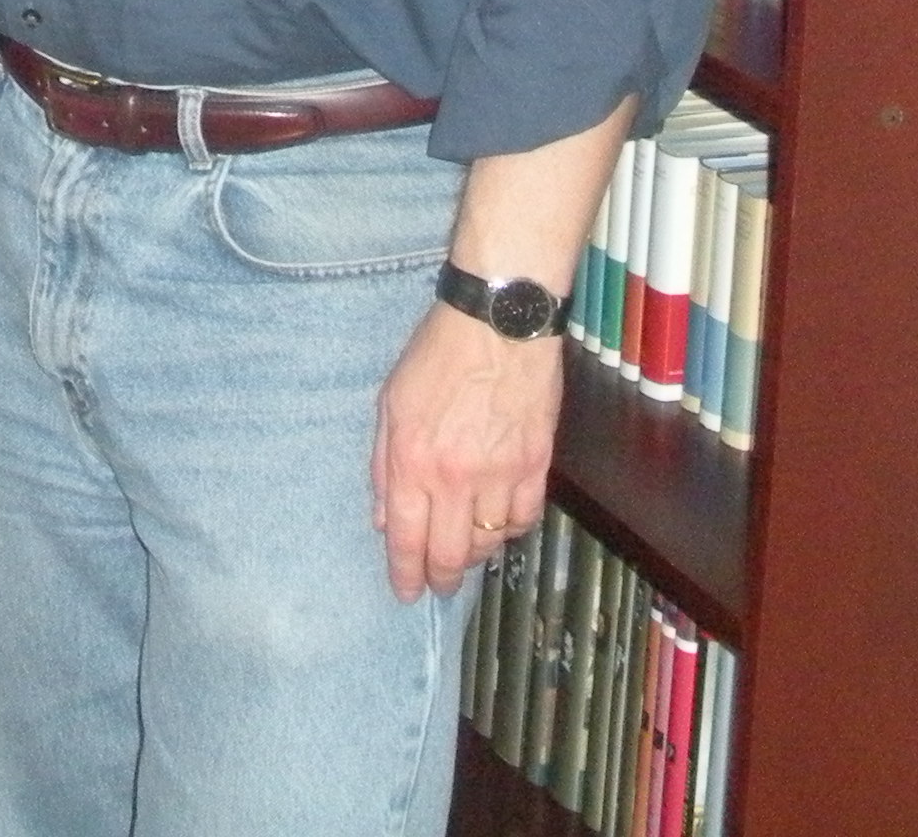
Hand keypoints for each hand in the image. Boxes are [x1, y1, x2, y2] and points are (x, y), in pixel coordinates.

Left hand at [372, 302, 563, 601]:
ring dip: (474, 553)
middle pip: (450, 554)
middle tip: (438, 585)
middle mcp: (454, 477)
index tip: (406, 592)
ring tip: (465, 550)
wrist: (499, 324)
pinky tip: (499, 523)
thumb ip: (382, 465)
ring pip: (488, 541)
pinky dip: (510, 529)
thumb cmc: (436, 355)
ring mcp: (499, 474)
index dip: (405, 574)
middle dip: (441, 578)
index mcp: (412, 461)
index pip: (406, 539)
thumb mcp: (390, 403)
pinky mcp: (535, 464)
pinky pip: (524, 518)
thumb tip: (383, 519)